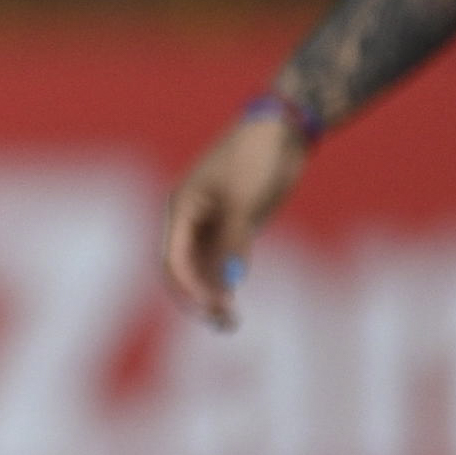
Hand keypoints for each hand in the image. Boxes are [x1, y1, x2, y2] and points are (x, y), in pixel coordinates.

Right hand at [158, 104, 305, 326]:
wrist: (280, 132)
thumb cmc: (254, 159)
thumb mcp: (244, 201)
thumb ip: (235, 241)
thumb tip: (232, 281)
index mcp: (182, 208)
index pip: (174, 256)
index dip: (188, 284)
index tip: (210, 304)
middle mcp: (190, 219)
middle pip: (184, 267)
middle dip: (197, 295)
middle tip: (220, 320)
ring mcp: (212, 222)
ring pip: (204, 266)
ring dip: (213, 293)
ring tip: (229, 322)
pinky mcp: (234, 224)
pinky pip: (223, 260)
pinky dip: (228, 281)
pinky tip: (234, 301)